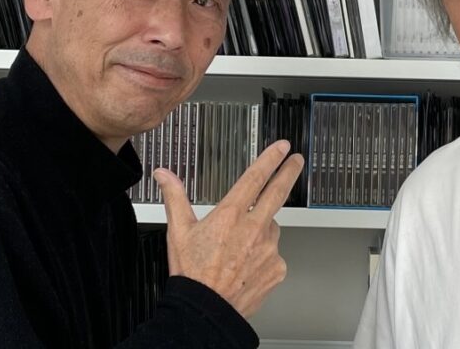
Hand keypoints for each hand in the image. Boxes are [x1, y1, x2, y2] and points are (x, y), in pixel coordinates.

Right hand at [153, 139, 303, 317]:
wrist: (205, 312)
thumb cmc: (192, 274)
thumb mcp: (178, 231)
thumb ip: (174, 197)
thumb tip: (164, 175)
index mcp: (231, 215)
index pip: (256, 177)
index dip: (271, 159)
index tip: (282, 148)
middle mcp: (253, 229)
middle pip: (279, 191)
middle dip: (290, 171)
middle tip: (296, 161)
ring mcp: (269, 248)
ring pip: (272, 228)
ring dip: (262, 229)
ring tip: (240, 247)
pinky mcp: (277, 267)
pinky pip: (275, 254)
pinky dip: (265, 255)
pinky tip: (247, 265)